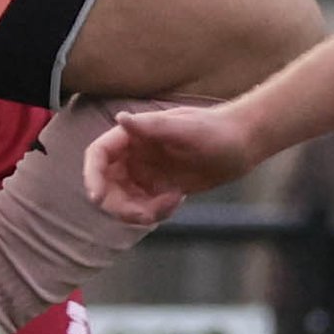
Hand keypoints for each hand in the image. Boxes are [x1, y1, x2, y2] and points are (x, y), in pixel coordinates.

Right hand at [85, 100, 259, 225]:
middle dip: (120, 205)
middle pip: (106, 185)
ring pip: (123, 201)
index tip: (98, 198)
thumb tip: (121, 119)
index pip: (98, 154)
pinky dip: (155, 213)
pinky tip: (177, 200)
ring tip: (172, 203)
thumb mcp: (186, 129)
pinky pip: (143, 209)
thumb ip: (152, 126)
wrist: (241, 145)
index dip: (91, 176)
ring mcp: (144, 173)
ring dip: (140, 211)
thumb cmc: (216, 131)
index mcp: (134, 135)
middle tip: (147, 214)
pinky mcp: (157, 189)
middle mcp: (134, 154)